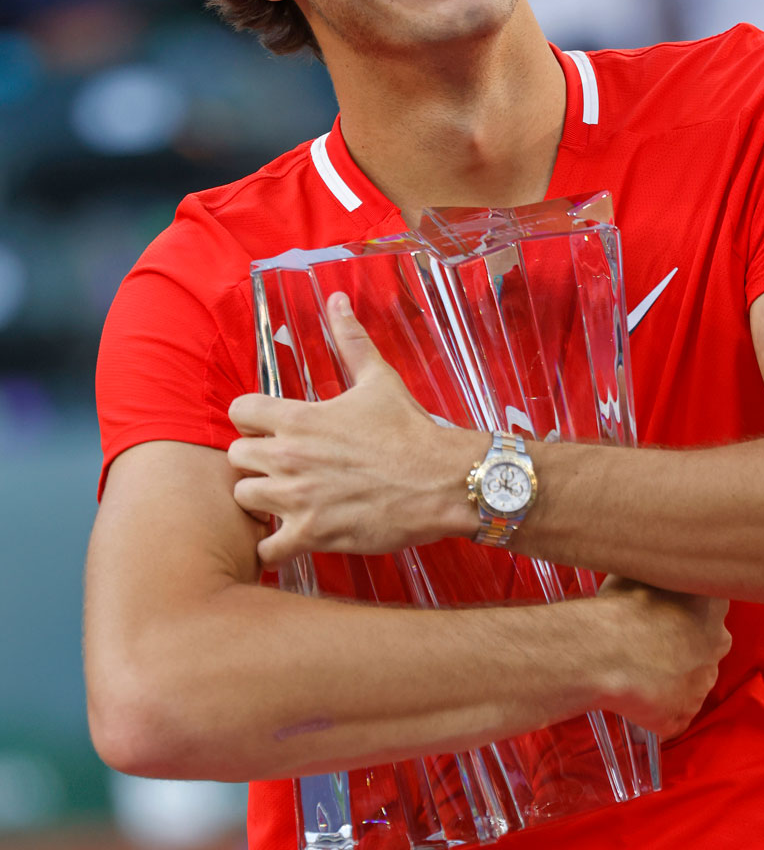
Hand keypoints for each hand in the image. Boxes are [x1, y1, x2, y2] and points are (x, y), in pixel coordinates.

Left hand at [228, 294, 482, 566]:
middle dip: (255, 461)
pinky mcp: (312, 534)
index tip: (268, 428)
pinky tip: (291, 537)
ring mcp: (297, 499)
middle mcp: (289, 457)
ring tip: (284, 500)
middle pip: (235, 459)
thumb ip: (351, 341)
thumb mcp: (379, 379)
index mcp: (299, 418)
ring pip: (245, 499)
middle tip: (280, 466)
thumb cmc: (410, 431)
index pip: (239, 412)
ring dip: (262, 500)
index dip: (252, 420)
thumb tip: (337, 300)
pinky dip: (274, 547)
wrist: (442, 480)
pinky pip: (267, 549)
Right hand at [595, 577, 730, 738]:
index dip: (682, 611)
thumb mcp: (645, 571)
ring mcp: (700, 686)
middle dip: (679, 646)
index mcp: (712, 606)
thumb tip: (653, 567)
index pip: (708, 608)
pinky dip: (652, 707)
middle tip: (644, 640)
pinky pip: (669, 713)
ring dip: (666, 678)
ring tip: (631, 668)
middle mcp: (716, 646)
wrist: (606, 653)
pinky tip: (629, 692)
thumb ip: (660, 572)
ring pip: (686, 682)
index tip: (660, 611)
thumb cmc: (623, 605)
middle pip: (702, 647)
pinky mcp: (681, 718)